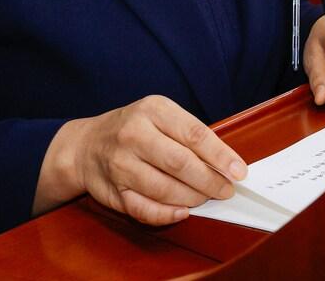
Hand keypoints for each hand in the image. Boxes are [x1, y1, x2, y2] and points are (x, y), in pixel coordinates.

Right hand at [35, 95, 247, 224]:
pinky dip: (167, 214)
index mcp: (153, 110)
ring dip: (192, 198)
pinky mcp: (112, 191)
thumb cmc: (134, 129)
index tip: (238, 171)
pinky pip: (144, 209)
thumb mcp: (160, 116)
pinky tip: (183, 212)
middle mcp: (134, 135)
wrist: (86, 145)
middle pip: (181, 163)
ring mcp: (121, 164)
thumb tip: (226, 163)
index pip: (195, 135)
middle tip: (226, 190)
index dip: (220, 156)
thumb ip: (189, 134)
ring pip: (164, 188)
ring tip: (206, 198)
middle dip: (210, 181)